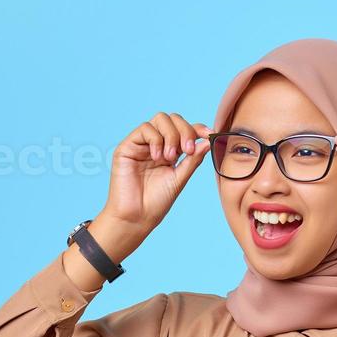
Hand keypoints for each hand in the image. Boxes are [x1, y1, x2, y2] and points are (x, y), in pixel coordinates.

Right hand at [96, 112, 213, 257]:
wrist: (136, 218)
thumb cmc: (156, 203)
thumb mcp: (180, 179)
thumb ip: (193, 160)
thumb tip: (208, 141)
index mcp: (170, 152)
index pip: (184, 130)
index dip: (197, 128)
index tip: (208, 134)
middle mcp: (155, 145)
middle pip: (173, 119)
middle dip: (185, 131)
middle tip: (187, 151)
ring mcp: (141, 145)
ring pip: (160, 119)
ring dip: (171, 135)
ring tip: (170, 157)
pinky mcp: (127, 147)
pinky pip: (145, 128)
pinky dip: (156, 139)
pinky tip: (157, 157)